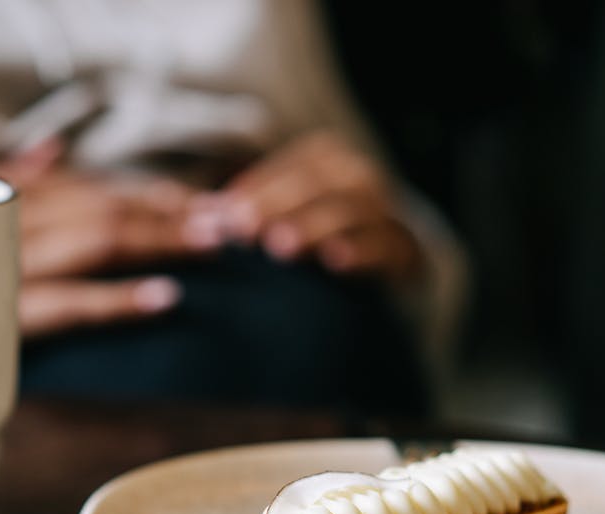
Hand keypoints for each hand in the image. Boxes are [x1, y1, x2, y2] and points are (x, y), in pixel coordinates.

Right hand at [0, 142, 210, 338]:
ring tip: (212, 244)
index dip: (150, 194)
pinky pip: (67, 304)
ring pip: (96, 242)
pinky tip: (165, 296)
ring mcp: (0, 268)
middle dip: (168, 211)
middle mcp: (0, 224)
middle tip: (227, 218)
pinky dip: (118, 298)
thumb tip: (52, 148)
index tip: (200, 201)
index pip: (88, 190)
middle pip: (101, 208)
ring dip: (160, 239)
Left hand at [187, 130, 421, 280]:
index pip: (291, 167)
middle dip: (278, 205)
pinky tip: (334, 262)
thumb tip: (201, 215)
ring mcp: (386, 211)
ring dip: (314, 227)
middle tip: (242, 230)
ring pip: (352, 210)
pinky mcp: (403, 249)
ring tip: (280, 247)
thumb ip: (251, 210)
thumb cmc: (318, 234)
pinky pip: (385, 245)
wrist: (388, 262)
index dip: (256, 187)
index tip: (222, 212)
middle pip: (319, 184)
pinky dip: (361, 252)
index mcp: (329, 160)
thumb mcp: (288, 213)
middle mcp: (360, 178)